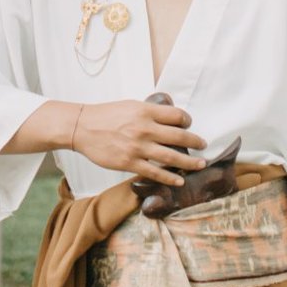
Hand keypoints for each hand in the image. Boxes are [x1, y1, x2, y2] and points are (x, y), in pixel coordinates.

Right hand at [68, 98, 207, 184]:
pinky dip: (169, 177)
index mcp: (145, 111)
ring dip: (189, 162)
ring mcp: (138, 147)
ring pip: (171, 156)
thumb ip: (149, 112)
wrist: (83, 127)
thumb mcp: (130, 106)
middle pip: (179, 136)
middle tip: (203, 145)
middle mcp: (144, 129)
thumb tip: (167, 119)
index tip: (190, 124)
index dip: (187, 120)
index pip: (176, 115)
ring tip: (200, 164)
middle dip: (195, 142)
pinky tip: (179, 180)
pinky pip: (155, 172)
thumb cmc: (106, 115)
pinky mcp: (130, 163)